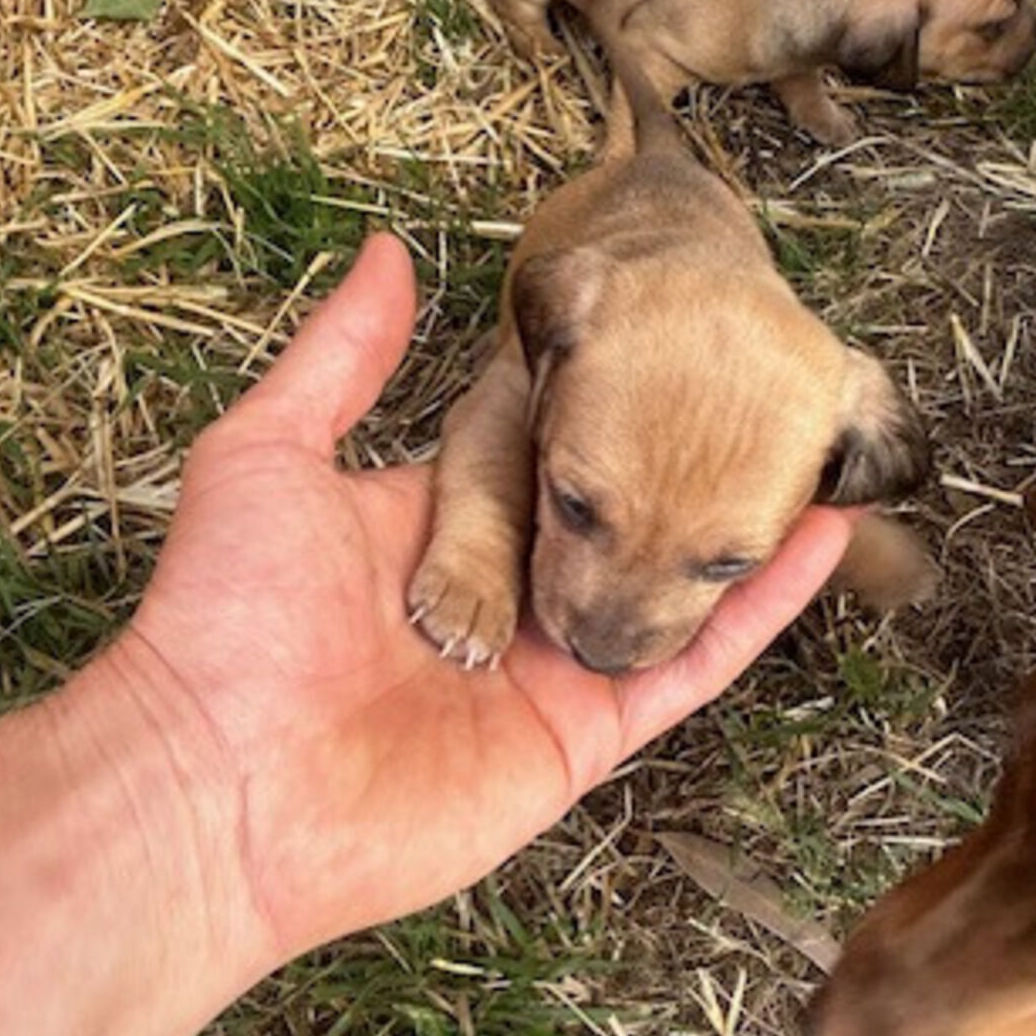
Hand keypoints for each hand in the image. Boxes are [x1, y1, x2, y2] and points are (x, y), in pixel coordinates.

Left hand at [99, 234, 855, 978]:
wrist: (218, 785)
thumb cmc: (226, 619)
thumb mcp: (268, 452)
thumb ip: (341, 357)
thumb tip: (387, 249)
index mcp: (438, 529)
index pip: (542, 453)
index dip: (604, 405)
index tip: (669, 338)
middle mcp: (503, 597)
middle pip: (617, 519)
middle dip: (686, 461)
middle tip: (769, 386)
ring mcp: (547, 670)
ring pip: (667, 587)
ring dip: (738, 526)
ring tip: (817, 451)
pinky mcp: (583, 736)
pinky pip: (687, 668)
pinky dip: (753, 610)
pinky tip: (817, 541)